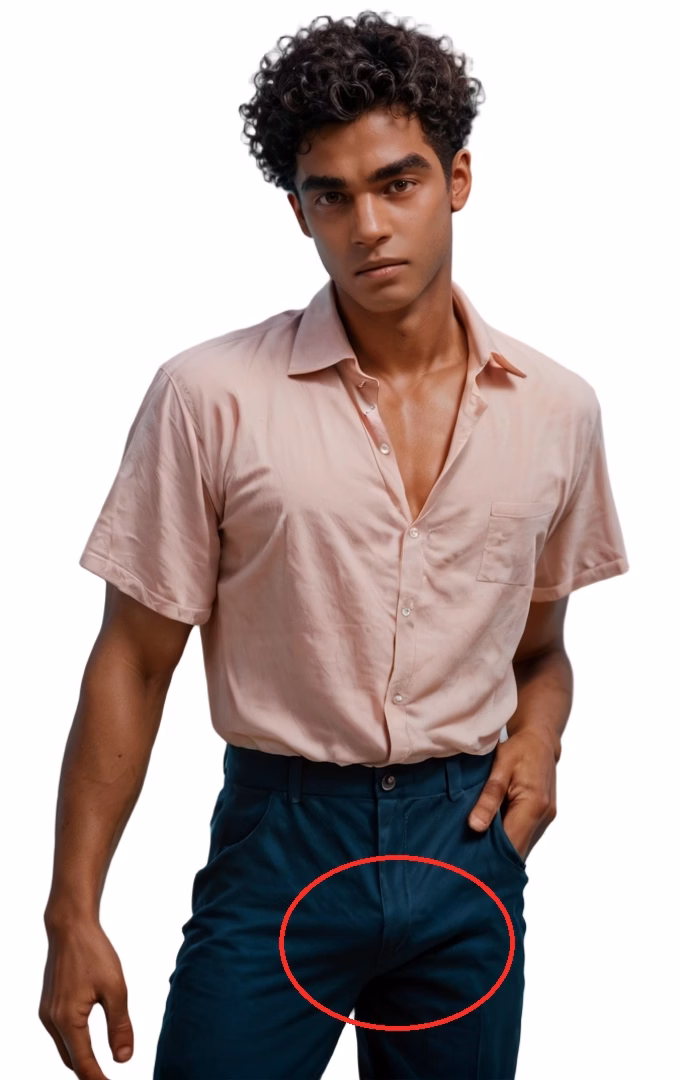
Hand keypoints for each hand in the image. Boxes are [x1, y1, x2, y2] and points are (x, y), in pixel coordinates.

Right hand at [39, 917, 133, 1078]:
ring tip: (101, 1068)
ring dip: (81, 1060)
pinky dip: (74, 1044)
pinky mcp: (47, 1004)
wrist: (69, 927)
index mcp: (68, 1020)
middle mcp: (52, 1021)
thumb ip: (119, 1026)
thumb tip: (124, 1059)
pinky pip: (60, 1034)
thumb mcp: (115, 989)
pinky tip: (88, 1042)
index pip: (84, 1064)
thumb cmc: (94, 953)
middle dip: (89, 1074)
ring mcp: (46, 1013)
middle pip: (71, 1060)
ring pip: (64, 1049)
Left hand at [468, 730, 556, 861]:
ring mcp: (545, 818)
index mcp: (533, 804)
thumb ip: (488, 798)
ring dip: (502, 849)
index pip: (513, 844)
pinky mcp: (543, 817)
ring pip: (522, 845)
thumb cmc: (519, 749)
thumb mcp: (499, 768)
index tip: (472, 865)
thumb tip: (475, 827)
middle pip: (518, 849)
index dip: (494, 858)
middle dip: (496, 858)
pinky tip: (490, 835)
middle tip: (468, 862)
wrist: (540, 740)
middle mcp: (544, 816)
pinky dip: (509, 838)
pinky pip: (525, 835)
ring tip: (476, 848)